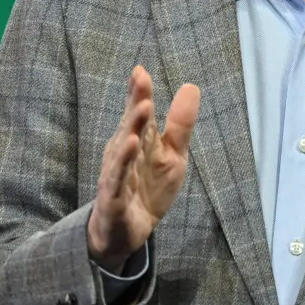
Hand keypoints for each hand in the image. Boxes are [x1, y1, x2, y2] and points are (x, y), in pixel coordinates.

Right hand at [87, 66, 199, 271]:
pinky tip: (130, 147)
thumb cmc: (147, 189)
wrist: (126, 234)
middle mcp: (123, 153)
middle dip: (136, 103)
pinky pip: (117, 179)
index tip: (141, 70)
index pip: (138, 113)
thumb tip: (191, 86)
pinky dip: (122, 164)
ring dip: (131, 129)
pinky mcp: (113, 198)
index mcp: (138, 140)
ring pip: (122, 149)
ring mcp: (116, 175)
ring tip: (143, 108)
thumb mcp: (172, 156)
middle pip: (130, 125)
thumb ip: (180, 124)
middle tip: (141, 80)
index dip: (139, 92)